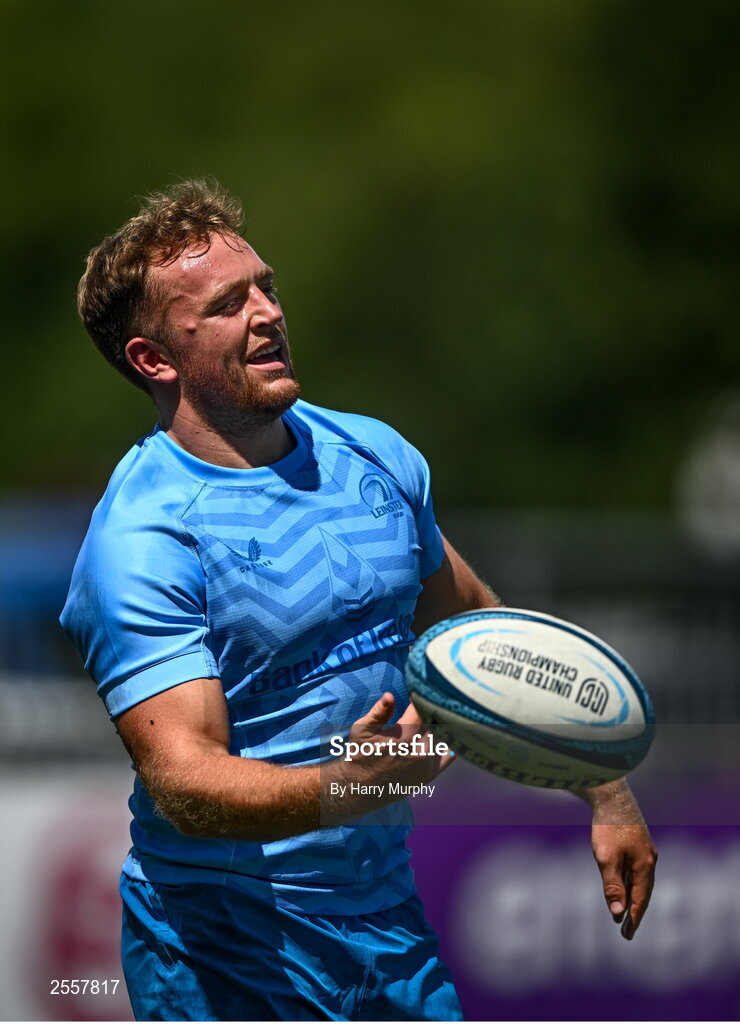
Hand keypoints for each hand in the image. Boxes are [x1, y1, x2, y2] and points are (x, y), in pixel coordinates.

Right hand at [347, 692, 454, 782]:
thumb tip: (390, 695)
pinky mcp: (432, 773)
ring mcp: (428, 763)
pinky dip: (448, 742)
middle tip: (426, 701)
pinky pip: (450, 752)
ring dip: (440, 724)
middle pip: (436, 720)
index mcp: (404, 736)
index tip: (418, 690)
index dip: (421, 696)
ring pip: (445, 734)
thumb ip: (379, 712)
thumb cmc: (360, 754)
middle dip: (430, 709)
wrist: (361, 788)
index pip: (424, 707)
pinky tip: (441, 734)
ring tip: (433, 716)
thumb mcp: (362, 730)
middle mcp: (420, 750)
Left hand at [586, 780, 657, 939]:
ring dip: (632, 896)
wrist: (610, 794)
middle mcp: (649, 859)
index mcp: (645, 866)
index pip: (640, 899)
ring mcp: (645, 850)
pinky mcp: (637, 842)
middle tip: (627, 931)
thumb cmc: (607, 827)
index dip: (634, 918)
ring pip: (640, 879)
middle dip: (635, 911)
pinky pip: (636, 868)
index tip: (627, 935)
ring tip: (624, 912)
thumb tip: (618, 914)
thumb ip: (612, 887)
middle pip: (643, 891)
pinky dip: (630, 881)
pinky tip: (624, 883)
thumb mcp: (606, 859)